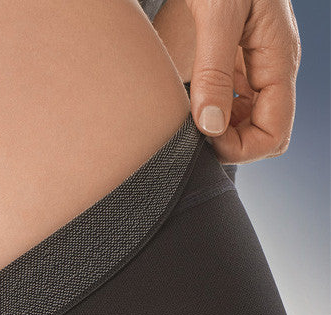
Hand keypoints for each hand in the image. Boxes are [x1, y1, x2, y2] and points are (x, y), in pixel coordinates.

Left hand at [185, 0, 300, 163]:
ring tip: (188, 123)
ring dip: (220, 133)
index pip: (273, 134)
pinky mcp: (235, 63)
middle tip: (193, 136)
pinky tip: (190, 106)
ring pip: (246, 123)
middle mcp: (270, 71)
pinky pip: (232, 104)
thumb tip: (210, 126)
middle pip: (263, 134)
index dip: (240, 149)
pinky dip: (213, 114)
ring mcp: (254, 68)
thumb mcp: (219, 15)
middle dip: (231, 145)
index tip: (204, 140)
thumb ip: (215, 72)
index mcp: (278, 62)